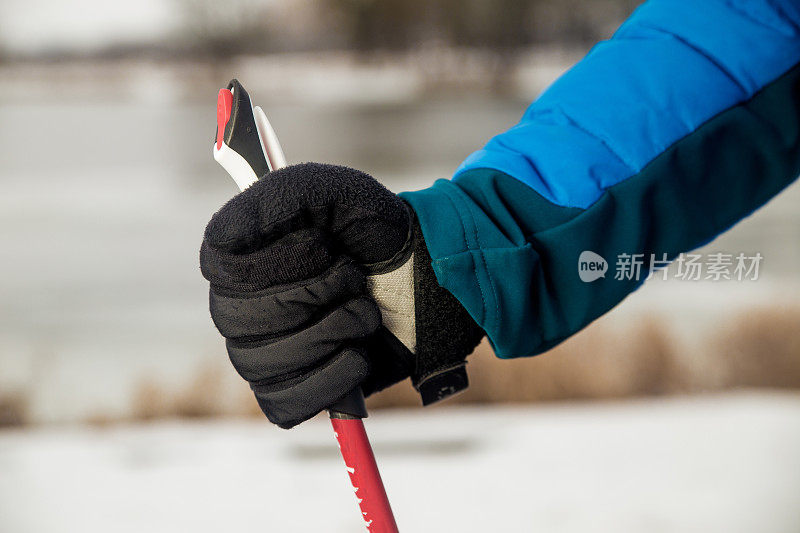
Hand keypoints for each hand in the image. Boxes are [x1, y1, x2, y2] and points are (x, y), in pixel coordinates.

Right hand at [200, 163, 483, 427]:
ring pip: (265, 364)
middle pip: (243, 320)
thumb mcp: (331, 192)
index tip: (326, 245)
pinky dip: (331, 381)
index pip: (224, 269)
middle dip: (315, 295)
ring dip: (332, 333)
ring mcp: (260, 354)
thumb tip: (220, 238)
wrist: (418, 274)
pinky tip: (357, 354)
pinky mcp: (291, 391)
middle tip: (352, 278)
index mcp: (235, 257)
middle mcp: (236, 308)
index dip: (283, 260)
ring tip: (363, 312)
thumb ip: (274, 200)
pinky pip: (286, 404)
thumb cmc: (367, 229)